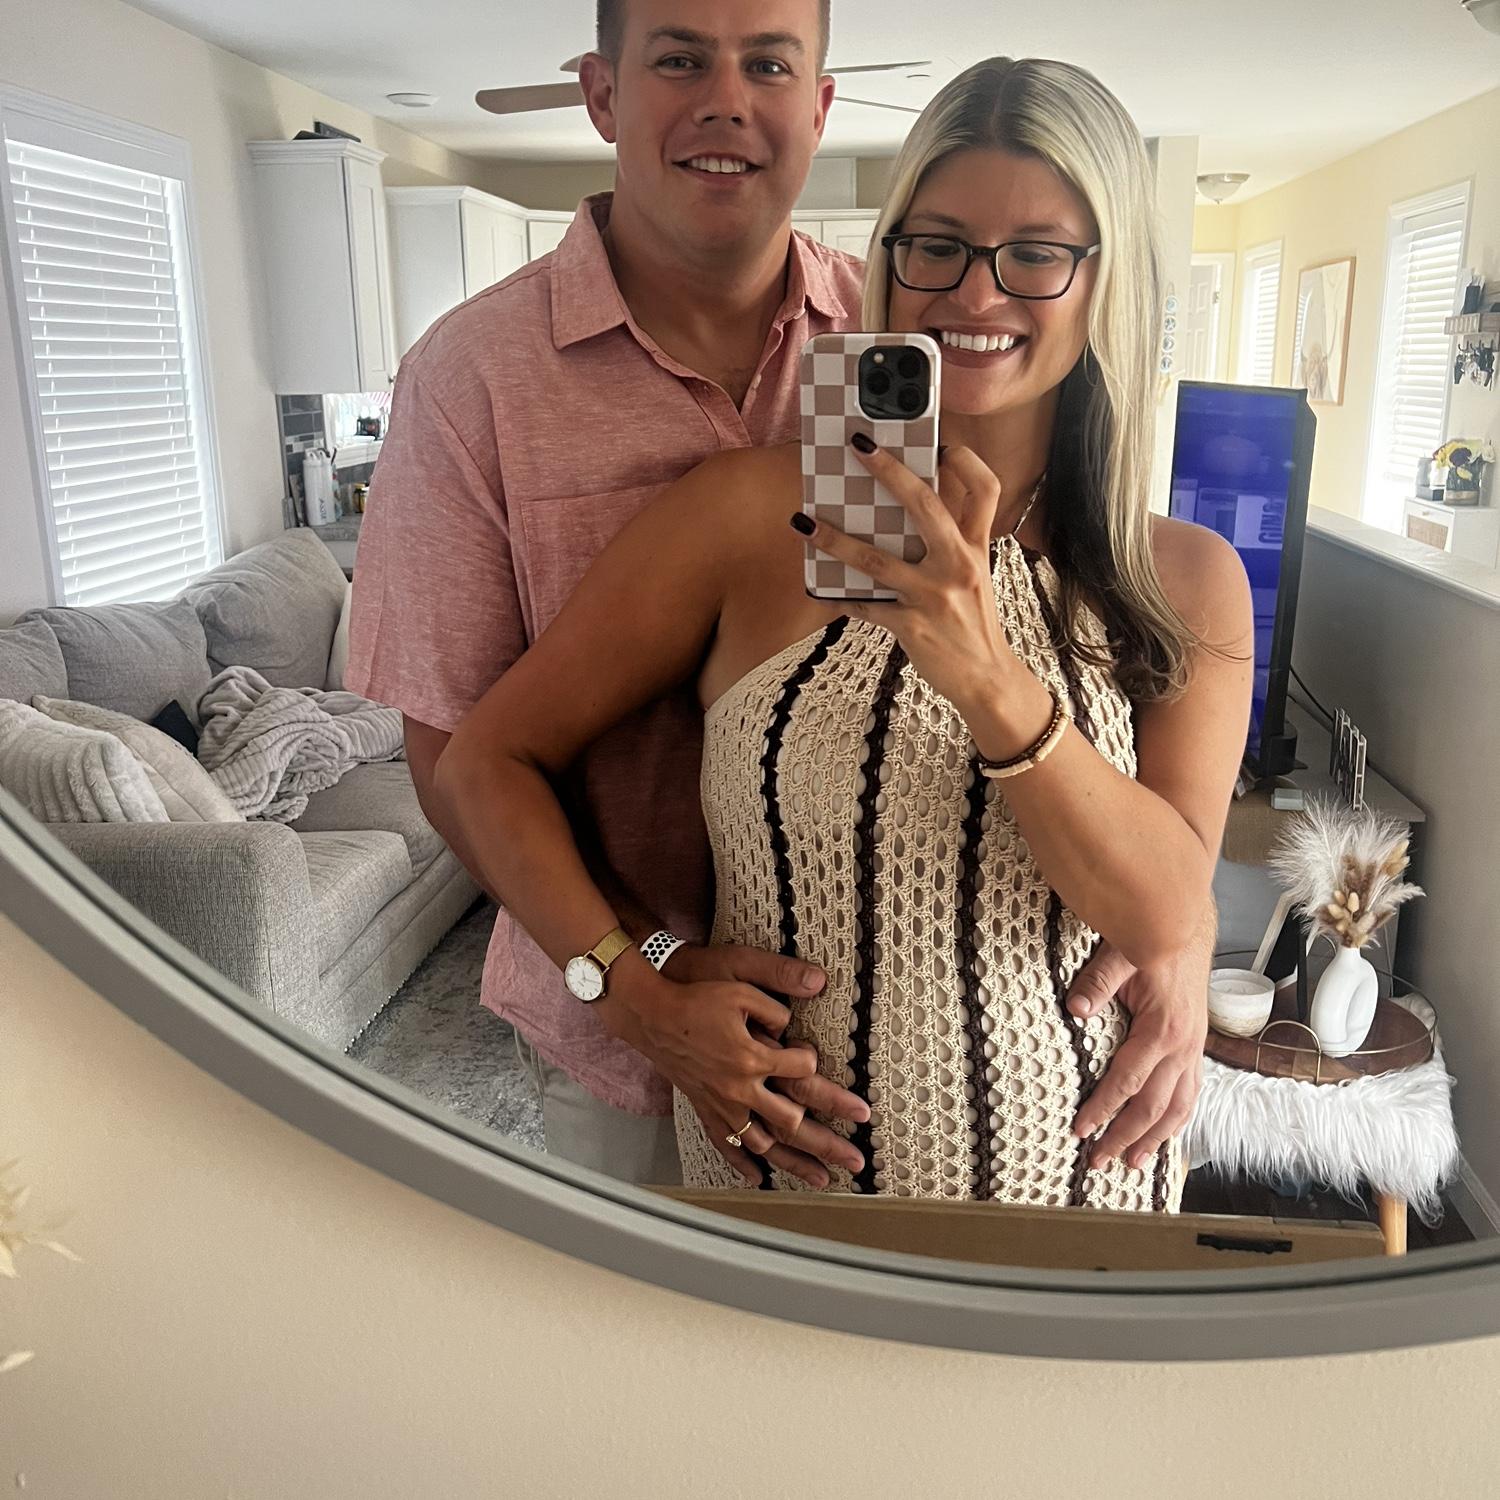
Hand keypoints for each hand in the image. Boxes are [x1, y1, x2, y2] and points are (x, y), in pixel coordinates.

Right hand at [612, 943, 869, 1188]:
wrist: (652, 1014)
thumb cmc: (697, 997)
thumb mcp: (740, 980)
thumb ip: (779, 986)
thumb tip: (816, 985)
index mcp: (752, 1057)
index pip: (802, 1070)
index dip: (815, 1064)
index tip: (816, 1058)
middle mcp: (740, 1089)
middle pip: (792, 1123)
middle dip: (829, 1142)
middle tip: (858, 1157)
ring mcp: (722, 1104)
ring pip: (765, 1143)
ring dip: (796, 1164)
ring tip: (824, 1179)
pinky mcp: (706, 1108)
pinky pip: (727, 1144)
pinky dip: (743, 1165)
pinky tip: (759, 1179)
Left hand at [794, 440, 1029, 726]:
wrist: (988, 680)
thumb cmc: (975, 625)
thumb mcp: (975, 578)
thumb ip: (951, 547)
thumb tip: (901, 520)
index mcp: (977, 549)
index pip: (985, 490)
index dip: (965, 461)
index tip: (940, 443)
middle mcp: (959, 565)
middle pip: (926, 505)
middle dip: (889, 471)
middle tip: (858, 445)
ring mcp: (934, 596)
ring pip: (875, 559)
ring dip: (834, 540)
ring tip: (803, 523)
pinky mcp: (912, 626)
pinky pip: (866, 606)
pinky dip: (841, 598)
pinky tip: (822, 591)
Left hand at [1066, 939, 1207, 1169]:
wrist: (1186, 929)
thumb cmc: (1152, 942)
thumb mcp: (1120, 954)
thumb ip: (1097, 982)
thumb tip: (1074, 1010)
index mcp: (1162, 1029)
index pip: (1127, 1081)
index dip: (1103, 1109)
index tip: (1080, 1130)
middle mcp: (1183, 1047)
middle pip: (1153, 1107)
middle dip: (1124, 1137)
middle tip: (1098, 1161)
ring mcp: (1193, 1050)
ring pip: (1178, 1108)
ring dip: (1155, 1139)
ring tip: (1133, 1164)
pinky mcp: (1195, 1048)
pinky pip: (1191, 1093)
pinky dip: (1177, 1120)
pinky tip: (1164, 1134)